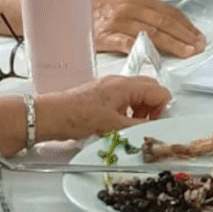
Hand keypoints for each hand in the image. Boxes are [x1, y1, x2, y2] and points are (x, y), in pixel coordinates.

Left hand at [36, 75, 170, 140]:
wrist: (50, 116)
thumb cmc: (77, 116)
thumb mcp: (113, 126)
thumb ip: (138, 127)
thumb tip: (154, 128)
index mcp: (126, 85)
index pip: (159, 91)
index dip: (162, 108)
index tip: (155, 124)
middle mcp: (119, 82)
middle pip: (150, 89)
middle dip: (153, 108)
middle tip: (146, 124)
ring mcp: (109, 88)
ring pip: (137, 95)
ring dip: (140, 110)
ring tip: (130, 127)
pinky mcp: (101, 95)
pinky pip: (123, 100)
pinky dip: (127, 111)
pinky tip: (117, 125)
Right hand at [90, 0, 207, 57]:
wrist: (68, 10)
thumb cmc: (98, 10)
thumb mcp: (124, 5)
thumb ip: (145, 14)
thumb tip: (170, 27)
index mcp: (138, 0)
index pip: (169, 13)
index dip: (186, 25)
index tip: (199, 37)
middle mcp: (131, 9)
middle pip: (164, 23)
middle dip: (185, 36)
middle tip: (199, 47)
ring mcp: (119, 22)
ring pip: (152, 33)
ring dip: (172, 44)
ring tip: (187, 52)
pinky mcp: (106, 36)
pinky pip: (127, 43)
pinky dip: (142, 49)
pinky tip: (156, 57)